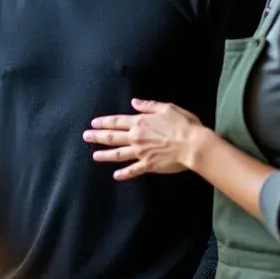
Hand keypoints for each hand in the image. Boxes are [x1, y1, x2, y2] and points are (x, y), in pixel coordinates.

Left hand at [84, 98, 204, 179]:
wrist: (193, 145)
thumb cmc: (183, 125)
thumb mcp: (167, 108)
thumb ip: (149, 106)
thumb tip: (134, 102)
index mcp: (140, 122)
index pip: (117, 121)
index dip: (104, 122)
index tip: (93, 123)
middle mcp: (136, 137)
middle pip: (112, 137)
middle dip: (97, 137)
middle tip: (86, 137)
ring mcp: (140, 153)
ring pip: (117, 154)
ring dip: (104, 155)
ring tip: (94, 156)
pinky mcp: (148, 165)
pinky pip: (133, 170)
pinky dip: (123, 174)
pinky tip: (115, 176)